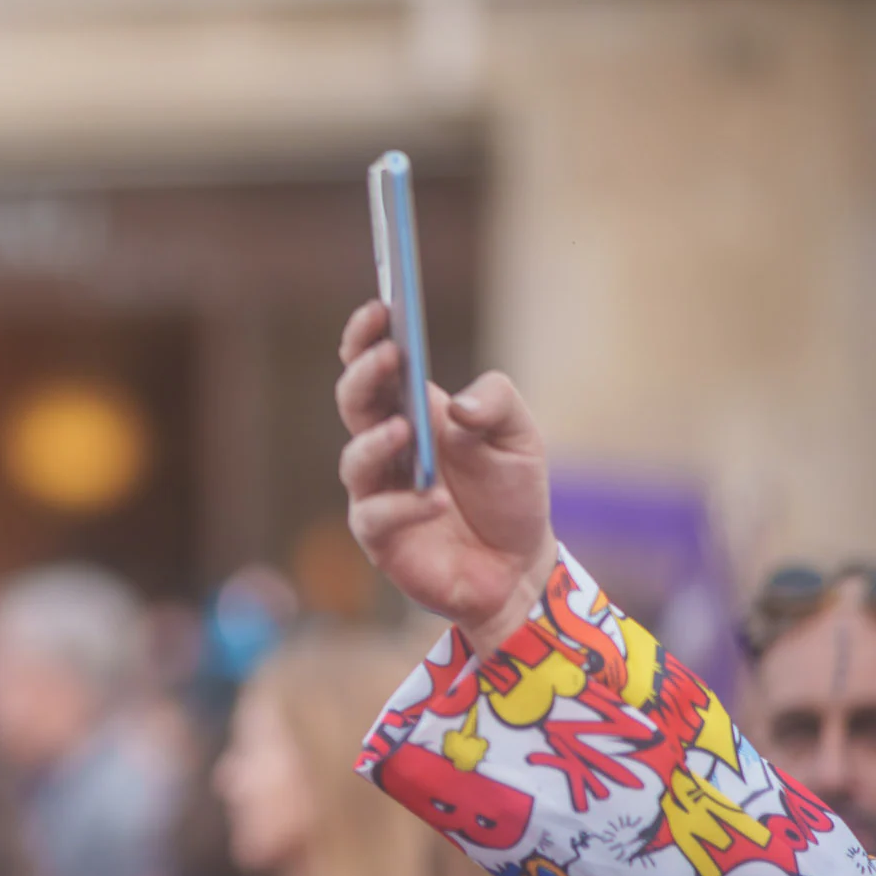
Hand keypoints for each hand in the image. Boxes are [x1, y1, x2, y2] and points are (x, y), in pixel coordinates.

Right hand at [334, 301, 556, 654]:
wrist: (518, 566)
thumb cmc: (510, 494)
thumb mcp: (521, 437)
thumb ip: (498, 403)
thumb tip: (459, 408)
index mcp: (413, 410)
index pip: (375, 365)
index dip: (367, 336)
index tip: (380, 308)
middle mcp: (387, 447)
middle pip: (354, 403)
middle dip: (364, 375)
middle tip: (388, 355)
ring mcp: (379, 493)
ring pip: (355, 461)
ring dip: (375, 442)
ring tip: (406, 430)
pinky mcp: (382, 538)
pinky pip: (375, 517)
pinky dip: (402, 506)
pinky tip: (434, 500)